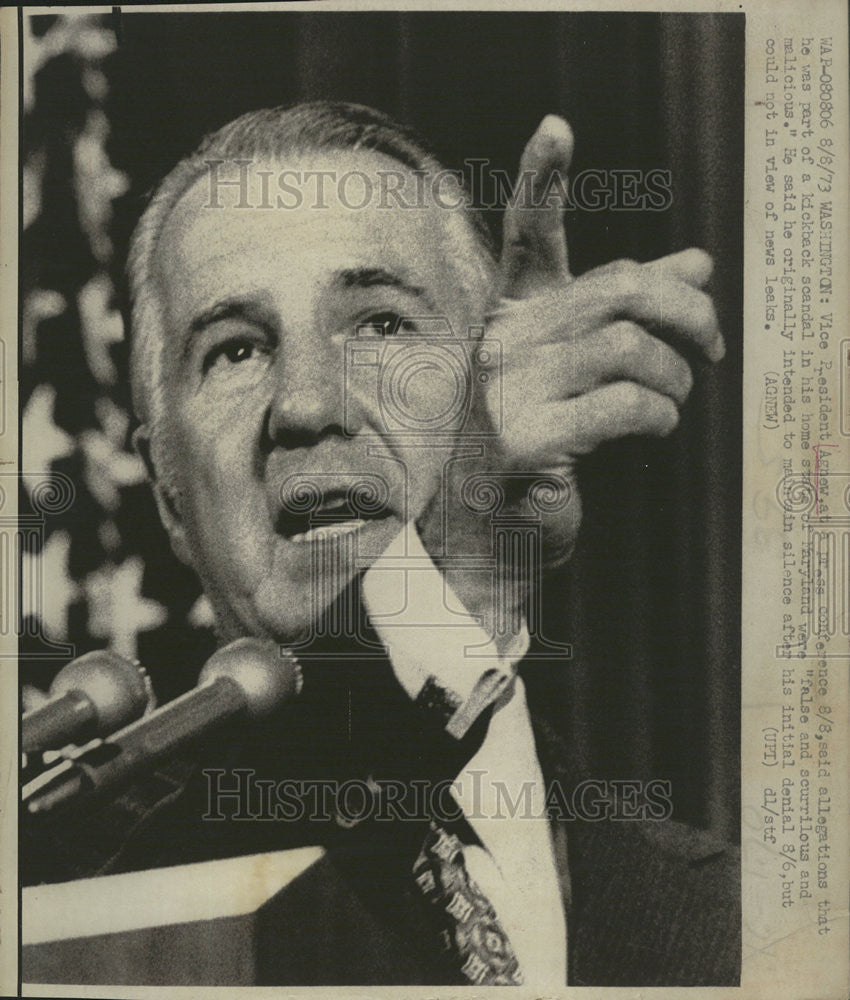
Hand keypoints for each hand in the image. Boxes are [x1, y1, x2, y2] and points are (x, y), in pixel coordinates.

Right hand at [479, 114, 723, 565]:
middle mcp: (502, 344)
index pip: (529, 240)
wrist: (482, 533)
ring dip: (675, 377)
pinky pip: (623, 403)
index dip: (543, 181)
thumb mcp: (580, 373)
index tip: (558, 126)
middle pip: (618, 290)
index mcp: (512, 319)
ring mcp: (507, 390)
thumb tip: (696, 264)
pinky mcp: (525, 439)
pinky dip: (658, 413)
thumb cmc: (535, 443)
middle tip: (713, 347)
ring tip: (674, 400)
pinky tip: (656, 426)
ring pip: (628, 346)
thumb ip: (629, 317)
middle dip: (687, 313)